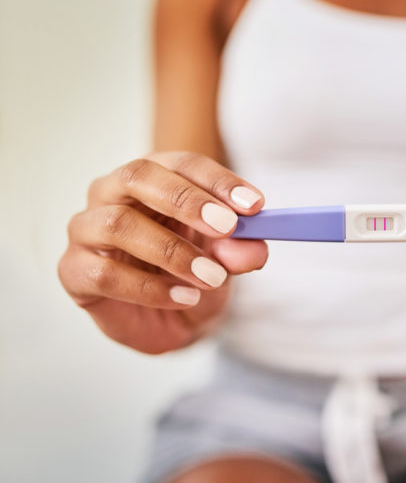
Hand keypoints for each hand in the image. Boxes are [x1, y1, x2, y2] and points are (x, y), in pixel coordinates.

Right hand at [58, 151, 267, 352]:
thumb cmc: (192, 273)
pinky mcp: (74, 270)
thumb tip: (254, 248)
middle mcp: (113, 194)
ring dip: (172, 251)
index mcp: (153, 178)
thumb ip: (237, 251)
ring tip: (212, 276)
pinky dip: (150, 288)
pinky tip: (184, 297)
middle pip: (138, 176)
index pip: (181, 163)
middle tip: (227, 227)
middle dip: (186, 200)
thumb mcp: (225, 262)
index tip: (254, 205)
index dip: (217, 181)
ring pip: (117, 224)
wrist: (169, 319)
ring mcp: (87, 230)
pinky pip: (105, 274)